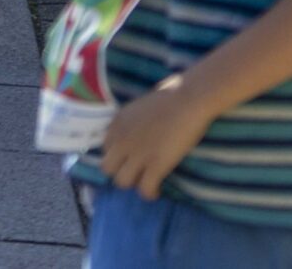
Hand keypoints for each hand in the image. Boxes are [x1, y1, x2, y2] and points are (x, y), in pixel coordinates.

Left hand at [98, 78, 214, 199]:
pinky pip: (145, 189)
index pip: (105, 150)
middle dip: (120, 172)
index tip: (128, 160)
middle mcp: (121, 140)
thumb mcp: (137, 109)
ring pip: (122, 182)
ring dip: (134, 184)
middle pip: (107, 168)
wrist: (186, 100)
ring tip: (146, 182)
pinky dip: (150, 193)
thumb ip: (130, 123)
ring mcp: (137, 154)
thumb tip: (135, 133)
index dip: (117, 157)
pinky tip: (157, 191)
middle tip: (136, 173)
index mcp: (116, 124)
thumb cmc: (169, 98)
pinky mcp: (156, 165)